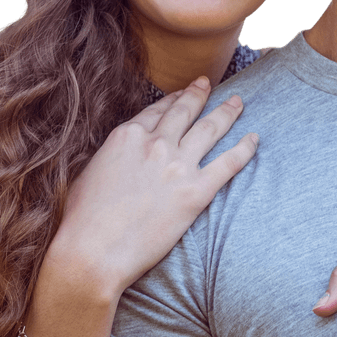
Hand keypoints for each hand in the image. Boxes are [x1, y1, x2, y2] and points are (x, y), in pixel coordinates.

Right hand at [51, 78, 256, 298]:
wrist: (92, 252)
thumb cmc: (81, 221)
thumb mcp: (87, 173)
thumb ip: (110, 157)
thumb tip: (118, 157)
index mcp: (126, 136)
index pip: (157, 111)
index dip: (173, 99)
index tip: (183, 93)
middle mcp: (155, 144)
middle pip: (185, 111)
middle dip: (200, 94)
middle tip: (210, 84)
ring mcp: (178, 165)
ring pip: (210, 129)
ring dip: (227, 112)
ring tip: (239, 102)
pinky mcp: (196, 191)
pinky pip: (229, 163)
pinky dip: (245, 148)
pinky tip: (255, 138)